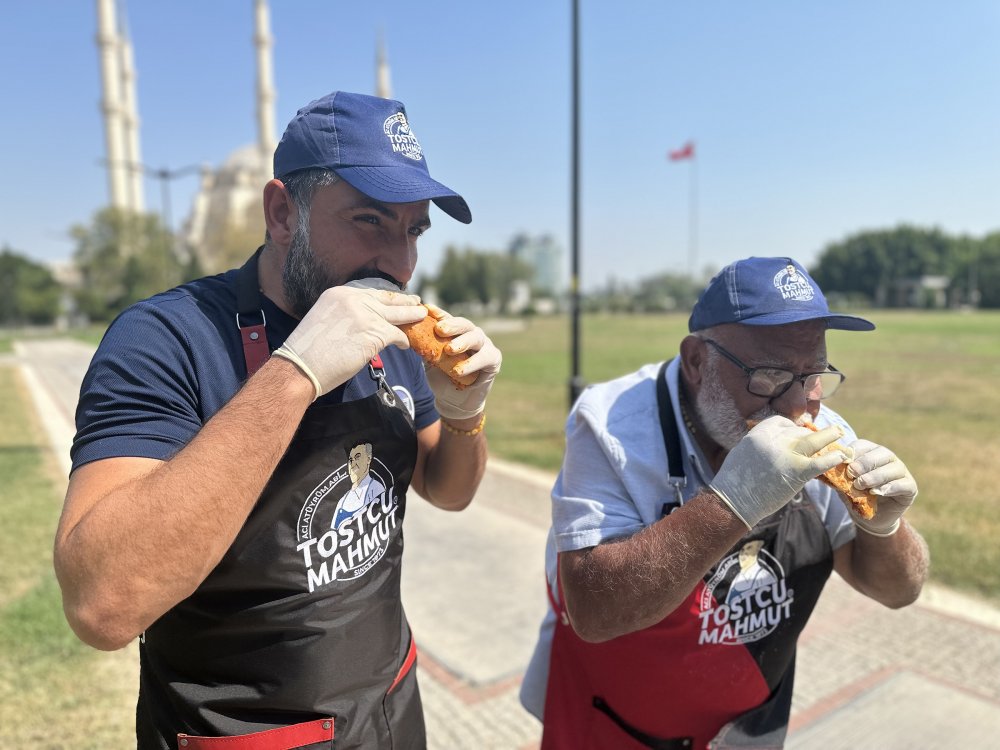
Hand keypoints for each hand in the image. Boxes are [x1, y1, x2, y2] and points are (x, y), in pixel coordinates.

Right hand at [273, 285, 425, 398]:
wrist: (301, 367)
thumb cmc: (307, 351)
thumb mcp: (323, 318)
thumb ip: (343, 314)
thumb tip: (359, 321)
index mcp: (339, 293)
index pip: (370, 288)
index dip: (386, 293)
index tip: (395, 296)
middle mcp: (353, 299)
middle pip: (387, 298)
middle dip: (404, 301)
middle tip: (416, 302)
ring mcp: (366, 315)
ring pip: (397, 314)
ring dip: (412, 316)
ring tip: (422, 316)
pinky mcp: (375, 333)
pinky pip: (396, 334)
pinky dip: (403, 340)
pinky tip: (405, 345)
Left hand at [422, 304, 500, 420]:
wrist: (455, 401)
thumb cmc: (442, 378)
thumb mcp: (430, 362)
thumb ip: (425, 348)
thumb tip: (409, 335)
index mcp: (457, 332)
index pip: (448, 319)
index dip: (439, 314)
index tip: (428, 310)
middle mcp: (472, 334)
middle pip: (464, 324)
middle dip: (452, 325)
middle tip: (439, 329)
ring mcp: (485, 345)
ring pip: (476, 338)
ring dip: (462, 342)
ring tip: (449, 350)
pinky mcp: (493, 359)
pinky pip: (484, 358)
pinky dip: (471, 364)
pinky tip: (459, 371)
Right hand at [710, 416, 850, 528]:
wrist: (733, 501)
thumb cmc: (734, 480)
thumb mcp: (743, 451)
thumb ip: (760, 444)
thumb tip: (774, 443)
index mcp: (758, 433)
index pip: (783, 423)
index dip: (793, 428)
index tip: (798, 434)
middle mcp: (773, 440)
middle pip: (798, 432)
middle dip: (810, 436)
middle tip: (823, 436)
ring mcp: (786, 454)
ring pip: (813, 440)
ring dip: (830, 436)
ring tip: (841, 433)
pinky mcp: (796, 471)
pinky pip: (819, 462)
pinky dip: (832, 459)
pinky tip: (841, 456)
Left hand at [846, 439, 917, 535]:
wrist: (870, 518)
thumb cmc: (855, 496)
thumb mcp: (843, 485)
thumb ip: (837, 476)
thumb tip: (823, 469)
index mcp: (870, 453)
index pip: (863, 445)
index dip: (853, 452)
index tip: (843, 461)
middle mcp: (888, 459)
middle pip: (881, 453)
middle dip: (865, 462)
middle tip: (852, 473)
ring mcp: (901, 472)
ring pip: (893, 468)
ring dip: (876, 475)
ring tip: (862, 485)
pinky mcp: (910, 487)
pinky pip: (904, 484)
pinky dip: (890, 487)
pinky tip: (878, 492)